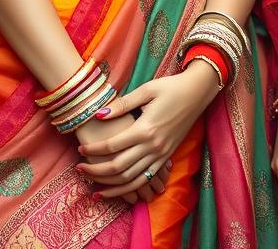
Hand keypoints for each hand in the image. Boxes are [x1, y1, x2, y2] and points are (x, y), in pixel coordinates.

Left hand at [77, 64, 219, 199]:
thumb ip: (122, 104)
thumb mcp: (146, 90)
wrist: (197, 93)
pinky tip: (118, 190)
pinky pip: (145, 180)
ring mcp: (160, 155)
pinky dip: (130, 189)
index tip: (80, 149)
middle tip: (80, 169)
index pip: (113, 146)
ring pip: (131, 180)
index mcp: (145, 129)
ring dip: (111, 186)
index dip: (94, 149)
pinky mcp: (165, 158)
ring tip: (93, 188)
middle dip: (97, 171)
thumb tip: (99, 114)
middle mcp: (153, 146)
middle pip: (119, 167)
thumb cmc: (171, 87)